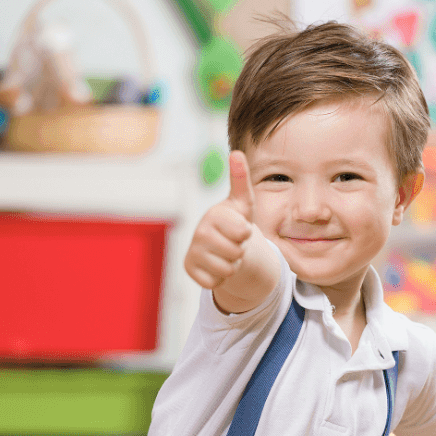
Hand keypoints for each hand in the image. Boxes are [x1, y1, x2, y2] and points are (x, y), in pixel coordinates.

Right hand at [183, 151, 255, 288]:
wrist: (223, 245)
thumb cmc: (235, 221)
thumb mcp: (243, 202)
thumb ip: (240, 179)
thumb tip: (237, 152)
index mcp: (214, 214)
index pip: (243, 233)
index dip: (247, 233)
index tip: (239, 227)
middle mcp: (199, 231)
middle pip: (236, 252)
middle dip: (241, 250)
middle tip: (233, 242)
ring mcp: (192, 251)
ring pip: (227, 269)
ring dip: (232, 264)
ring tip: (226, 252)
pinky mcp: (189, 269)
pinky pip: (215, 282)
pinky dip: (220, 277)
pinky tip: (215, 264)